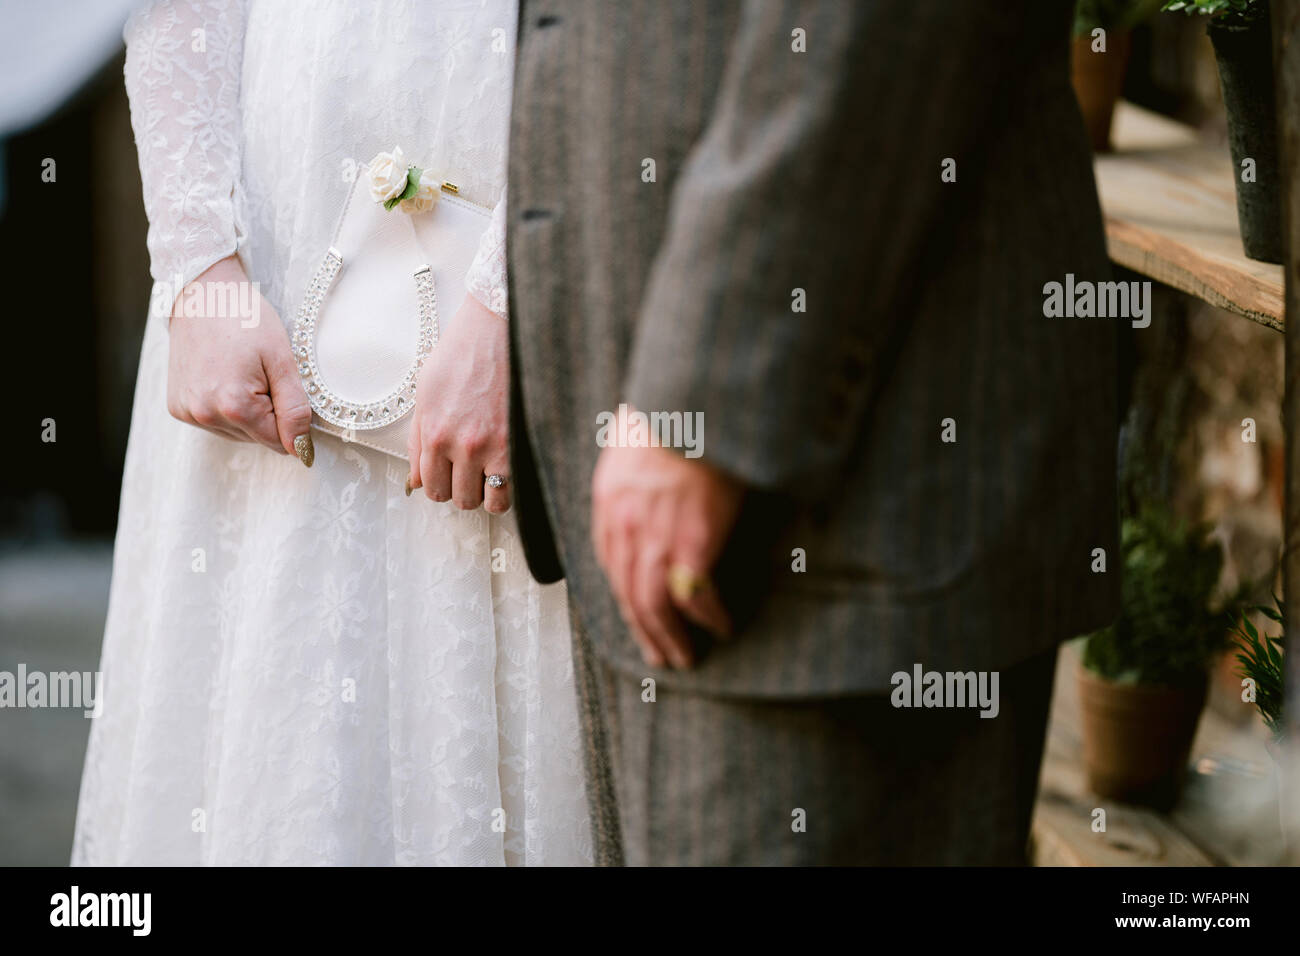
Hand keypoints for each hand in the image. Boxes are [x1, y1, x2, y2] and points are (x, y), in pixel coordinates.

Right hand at [166, 256, 313, 464]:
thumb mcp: (282, 360)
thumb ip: (295, 409)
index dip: (290, 418)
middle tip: (260, 373)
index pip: (279, 441)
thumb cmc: (246, 319)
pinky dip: (226, 408)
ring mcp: (187, 413)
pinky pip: (215, 423)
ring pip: (237, 433)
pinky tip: (223, 377)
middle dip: (268, 413)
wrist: (202, 293)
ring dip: (248, 412)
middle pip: (257, 439)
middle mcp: (205, 415)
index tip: (282, 386)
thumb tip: (302, 450)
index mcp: (234, 407)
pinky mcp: (177, 408)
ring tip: (241, 372)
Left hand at [406, 294, 509, 512]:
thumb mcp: (426, 393)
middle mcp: (462, 445)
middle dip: (463, 489)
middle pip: (459, 498)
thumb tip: (416, 480)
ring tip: (492, 474)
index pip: (431, 486)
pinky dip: (510, 488)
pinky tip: (510, 471)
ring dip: (488, 493)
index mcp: (435, 433)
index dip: (440, 484)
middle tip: (472, 471)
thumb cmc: (462, 354)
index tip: (451, 476)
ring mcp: (494, 447)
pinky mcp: (521, 444)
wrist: (499, 328)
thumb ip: (418, 441)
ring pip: (487, 501)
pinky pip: (513, 490)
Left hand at [591, 408, 744, 668]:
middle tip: (659, 655)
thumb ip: (638, 472)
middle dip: (644, 630)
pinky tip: (722, 628)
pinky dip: (708, 619)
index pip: (611, 562)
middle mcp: (625, 527)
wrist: (694, 405)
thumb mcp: (637, 441)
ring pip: (654, 606)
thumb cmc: (674, 413)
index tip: (638, 612)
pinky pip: (695, 597)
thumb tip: (654, 486)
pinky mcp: (692, 544)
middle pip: (628, 594)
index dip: (626, 593)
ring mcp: (656, 539)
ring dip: (670, 638)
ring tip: (685, 657)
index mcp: (609, 502)